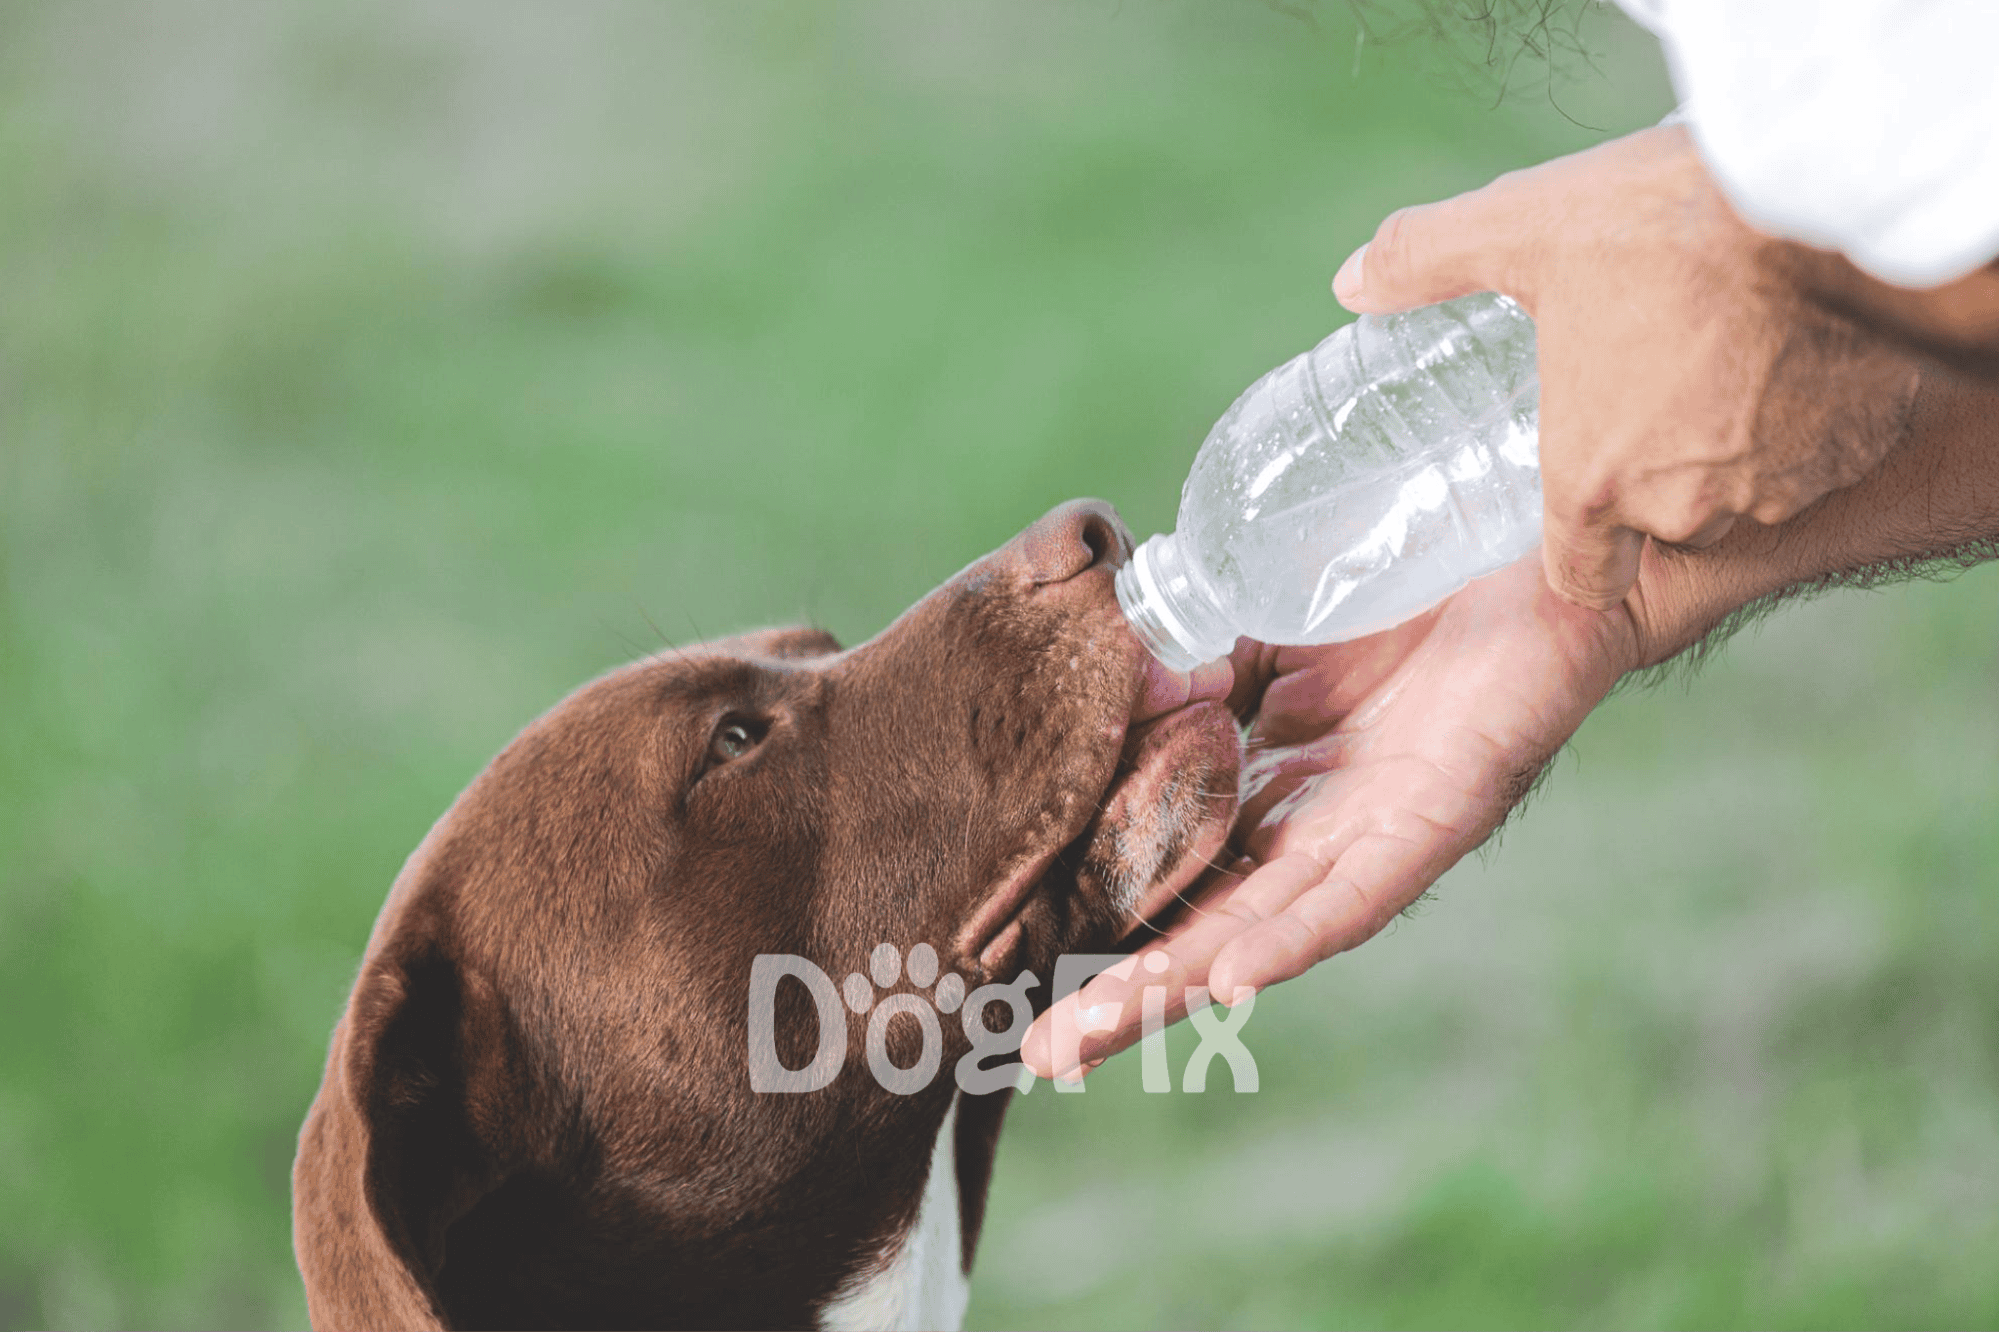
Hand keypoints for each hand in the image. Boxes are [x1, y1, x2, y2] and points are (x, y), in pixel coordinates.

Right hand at [1021, 554, 1638, 1078]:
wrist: (1538, 541)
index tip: (1015, 963)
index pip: (1167, 865)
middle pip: (1202, 923)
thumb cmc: (1407, 579)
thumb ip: (1198, 653)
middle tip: (1039, 1053)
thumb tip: (1115, 684)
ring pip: (1261, 930)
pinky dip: (1291, 936)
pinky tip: (1231, 979)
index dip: (1098, 911)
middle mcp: (1312, 827)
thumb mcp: (1271, 614)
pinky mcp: (1435, 817)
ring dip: (1177, 986)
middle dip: (1122, 989)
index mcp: (1267, 783)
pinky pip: (1354, 894)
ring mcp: (1370, 832)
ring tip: (1095, 1035)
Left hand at [1333, 124, 1920, 610]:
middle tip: (1645, 385)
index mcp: (1593, 482)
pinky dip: (1800, 416)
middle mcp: (1686, 507)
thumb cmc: (1667, 229)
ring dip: (1726, 440)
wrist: (1833, 205)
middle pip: (1661, 521)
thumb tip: (1351, 282)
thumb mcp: (1525, 229)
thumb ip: (1427, 261)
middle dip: (1652, 466)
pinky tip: (1784, 350)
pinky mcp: (1853, 448)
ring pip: (1740, 487)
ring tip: (1712, 356)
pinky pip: (1818, 452)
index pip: (1580, 571)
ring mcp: (1778, 484)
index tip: (1580, 480)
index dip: (1576, 534)